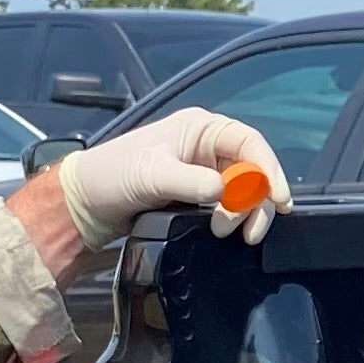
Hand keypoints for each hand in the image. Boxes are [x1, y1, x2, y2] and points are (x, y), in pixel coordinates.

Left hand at [56, 108, 290, 246]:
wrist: (84, 205)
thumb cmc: (112, 175)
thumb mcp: (151, 175)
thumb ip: (190, 182)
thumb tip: (226, 193)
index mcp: (199, 128)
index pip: (249, 142)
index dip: (269, 169)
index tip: (279, 199)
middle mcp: (207, 147)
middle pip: (254, 170)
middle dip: (256, 200)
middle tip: (244, 232)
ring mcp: (203, 172)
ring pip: (245, 191)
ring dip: (245, 214)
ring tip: (226, 234)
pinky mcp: (197, 196)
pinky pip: (229, 205)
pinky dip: (233, 219)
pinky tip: (225, 233)